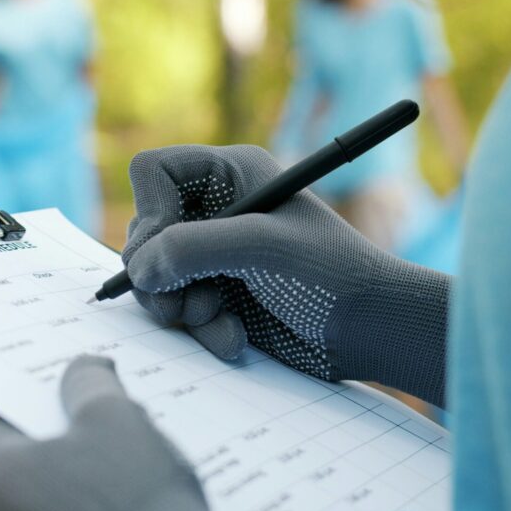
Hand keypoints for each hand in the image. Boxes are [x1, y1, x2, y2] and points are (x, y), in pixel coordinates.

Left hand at [0, 355, 275, 510]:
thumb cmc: (132, 506)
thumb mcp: (115, 419)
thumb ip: (87, 384)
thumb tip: (83, 371)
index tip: (6, 361)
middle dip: (22, 425)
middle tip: (66, 397)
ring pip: (6, 500)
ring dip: (43, 473)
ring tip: (98, 448)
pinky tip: (106, 500)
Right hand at [123, 145, 450, 405]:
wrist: (371, 331)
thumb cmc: (331, 275)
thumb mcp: (262, 250)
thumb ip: (194, 249)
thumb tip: (140, 268)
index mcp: (230, 175)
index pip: (154, 173)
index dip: (149, 212)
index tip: (162, 253)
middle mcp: (217, 210)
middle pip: (145, 233)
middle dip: (162, 275)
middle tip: (185, 305)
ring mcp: (215, 255)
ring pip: (156, 278)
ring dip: (182, 309)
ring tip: (220, 320)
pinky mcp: (219, 295)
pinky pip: (179, 311)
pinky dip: (201, 330)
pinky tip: (235, 338)